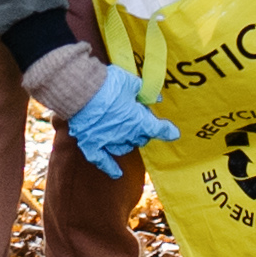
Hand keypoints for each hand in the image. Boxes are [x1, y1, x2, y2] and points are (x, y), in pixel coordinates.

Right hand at [64, 66, 186, 177]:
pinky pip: (101, 160)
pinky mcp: (90, 143)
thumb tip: (156, 97)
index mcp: (138, 121)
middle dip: (143, 130)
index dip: (168, 131)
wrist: (80, 89)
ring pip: (124, 148)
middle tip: (139, 116)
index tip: (174, 133)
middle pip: (141, 138)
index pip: (159, 129)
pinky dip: (110, 168)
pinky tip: (116, 174)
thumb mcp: (131, 82)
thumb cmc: (108, 84)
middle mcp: (125, 135)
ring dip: (129, 142)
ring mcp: (107, 141)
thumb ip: (144, 91)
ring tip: (127, 134)